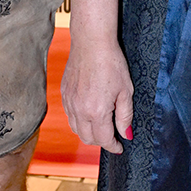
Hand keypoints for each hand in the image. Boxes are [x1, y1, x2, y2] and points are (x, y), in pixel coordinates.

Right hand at [62, 34, 133, 154]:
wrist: (91, 42)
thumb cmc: (112, 63)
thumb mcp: (126, 91)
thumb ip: (125, 116)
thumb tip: (126, 134)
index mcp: (96, 111)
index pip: (104, 139)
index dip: (113, 146)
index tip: (120, 147)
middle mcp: (79, 110)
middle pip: (87, 138)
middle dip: (101, 141)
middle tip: (113, 136)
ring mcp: (69, 102)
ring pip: (76, 129)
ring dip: (89, 132)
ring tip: (101, 126)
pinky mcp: (64, 94)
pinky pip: (70, 116)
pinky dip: (79, 121)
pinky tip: (89, 113)